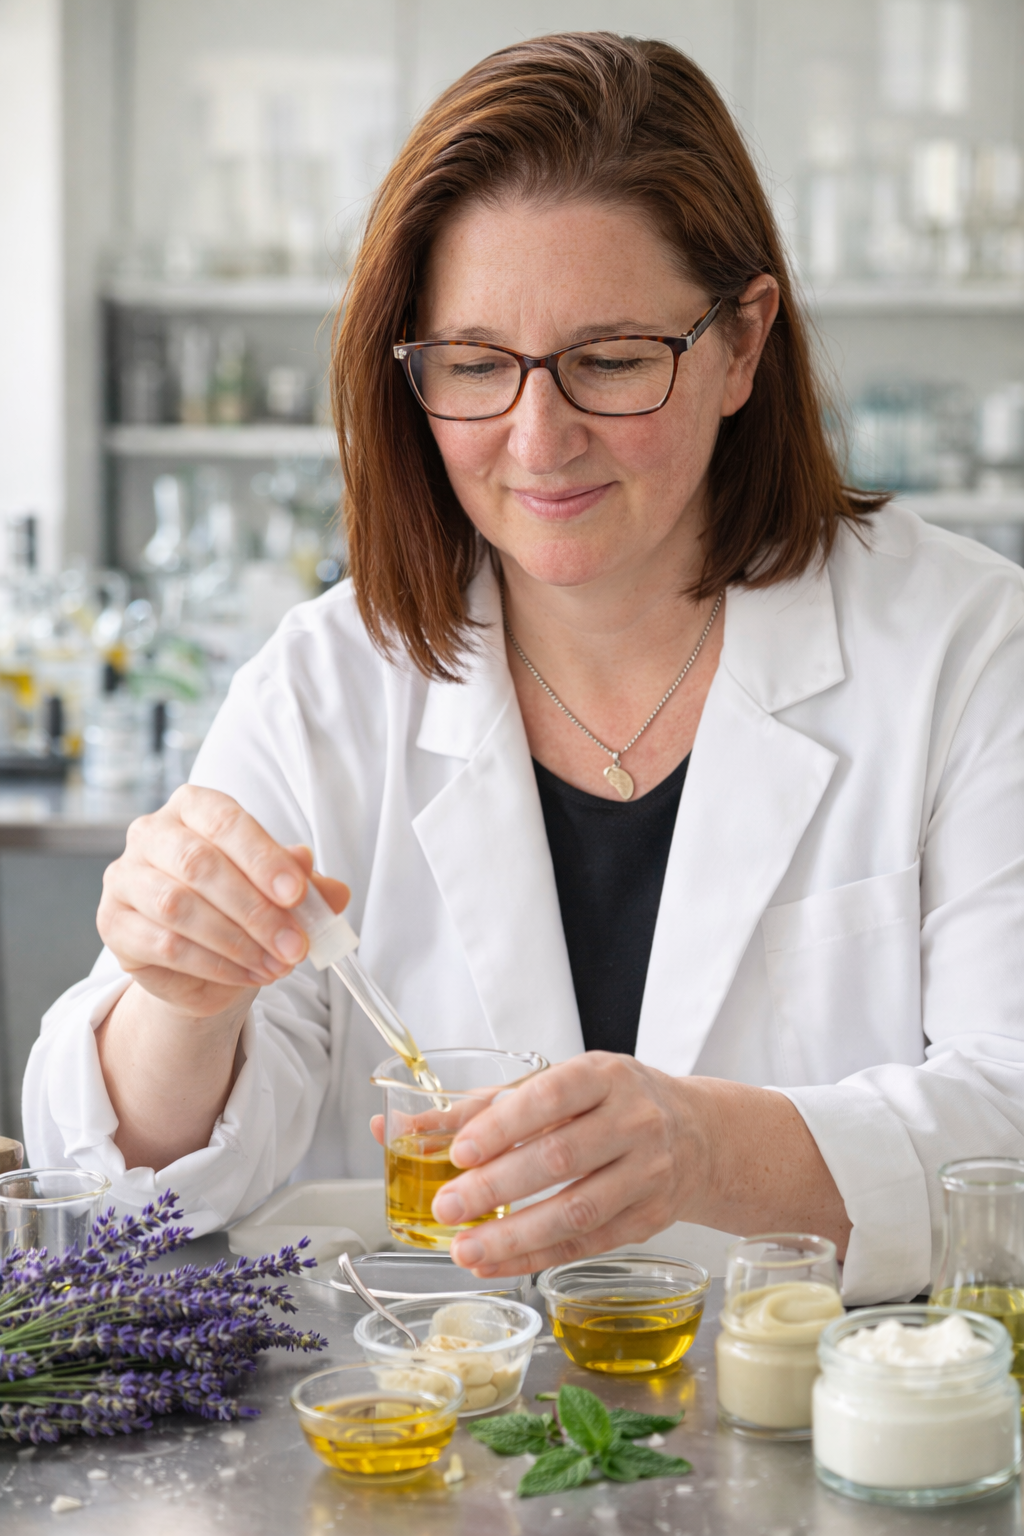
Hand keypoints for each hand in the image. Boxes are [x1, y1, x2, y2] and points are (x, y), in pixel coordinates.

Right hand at [98, 785, 349, 1021]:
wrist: (204, 961)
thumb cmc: (240, 907)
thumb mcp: (280, 892)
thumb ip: (304, 884)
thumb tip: (334, 892)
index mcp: (193, 807)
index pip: (226, 821)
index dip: (264, 858)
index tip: (298, 894)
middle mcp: (151, 833)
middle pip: (200, 864)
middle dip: (256, 910)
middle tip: (296, 945)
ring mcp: (124, 877)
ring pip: (179, 907)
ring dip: (237, 941)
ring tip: (277, 965)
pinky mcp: (113, 923)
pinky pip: (164, 945)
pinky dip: (214, 964)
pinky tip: (247, 975)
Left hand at [421, 1053, 702, 1276]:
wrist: (697, 1134)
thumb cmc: (613, 1103)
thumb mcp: (560, 1085)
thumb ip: (484, 1106)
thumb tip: (404, 1128)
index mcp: (604, 1076)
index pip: (550, 1097)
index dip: (503, 1125)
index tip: (459, 1151)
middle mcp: (633, 1120)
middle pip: (560, 1157)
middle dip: (496, 1187)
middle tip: (447, 1207)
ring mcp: (647, 1172)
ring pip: (577, 1209)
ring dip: (514, 1235)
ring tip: (465, 1249)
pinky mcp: (649, 1218)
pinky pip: (587, 1243)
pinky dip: (537, 1256)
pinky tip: (498, 1263)